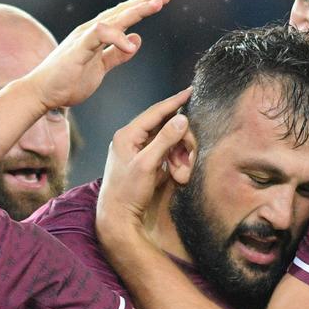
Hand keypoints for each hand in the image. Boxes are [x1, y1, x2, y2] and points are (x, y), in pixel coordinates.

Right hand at [21, 0, 171, 109]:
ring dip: (136, 10)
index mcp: (96, 35)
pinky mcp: (78, 49)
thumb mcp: (100, 67)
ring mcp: (84, 37)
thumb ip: (116, 55)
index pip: (122, 15)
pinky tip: (132, 43)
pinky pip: (99, 35)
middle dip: (144, 2)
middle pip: (122, 11)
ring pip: (114, 18)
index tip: (161, 0)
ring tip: (156, 5)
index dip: (142, 6)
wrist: (42, 93)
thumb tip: (136, 39)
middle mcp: (90, 31)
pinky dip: (116, 36)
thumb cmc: (67, 81)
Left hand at [95, 88, 191, 242]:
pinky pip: (166, 155)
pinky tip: (177, 175)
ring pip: (168, 143)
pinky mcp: (144, 163)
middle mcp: (131, 139)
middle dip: (181, 143)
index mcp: (127, 135)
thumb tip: (181, 118)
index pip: (155, 111)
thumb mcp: (148, 164)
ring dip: (180, 156)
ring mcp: (137, 151)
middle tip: (189, 159)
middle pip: (165, 128)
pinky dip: (175, 163)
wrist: (118, 218)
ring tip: (181, 174)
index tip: (191, 90)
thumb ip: (165, 140)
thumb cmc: (128, 192)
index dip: (174, 101)